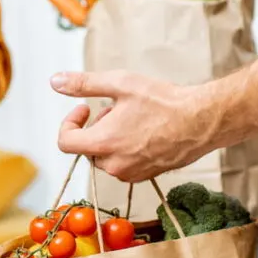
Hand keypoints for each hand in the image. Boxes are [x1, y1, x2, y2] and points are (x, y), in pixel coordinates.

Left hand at [50, 70, 213, 182]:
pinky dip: (127, 148)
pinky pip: (124, 164)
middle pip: (88, 148)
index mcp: (103, 143)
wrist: (202, 121)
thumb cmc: (165, 102)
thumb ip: (84, 84)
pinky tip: (146, 131)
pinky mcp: (146, 176)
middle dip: (97, 127)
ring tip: (134, 118)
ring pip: (107, 156)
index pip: (65, 142)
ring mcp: (130, 173)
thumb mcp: (120, 84)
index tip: (84, 109)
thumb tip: (56, 81)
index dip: (69, 122)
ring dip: (112, 138)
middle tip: (118, 108)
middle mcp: (114, 165)